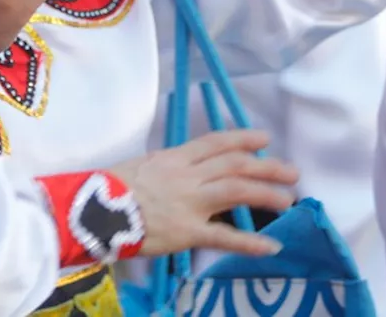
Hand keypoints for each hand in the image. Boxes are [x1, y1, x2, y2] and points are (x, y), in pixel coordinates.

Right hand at [111, 129, 297, 257]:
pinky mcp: (187, 231)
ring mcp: (190, 202)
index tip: (264, 139)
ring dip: (266, 193)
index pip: (216, 143)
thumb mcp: (141, 166)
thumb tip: (182, 171)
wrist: (93, 210)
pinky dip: (250, 242)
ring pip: (237, 191)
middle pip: (235, 165)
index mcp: (174, 158)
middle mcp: (187, 175)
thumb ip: (166, 168)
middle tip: (292, 172)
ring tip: (288, 200)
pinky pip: (224, 237)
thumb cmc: (109, 187)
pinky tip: (271, 246)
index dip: (243, 139)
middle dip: (267, 167)